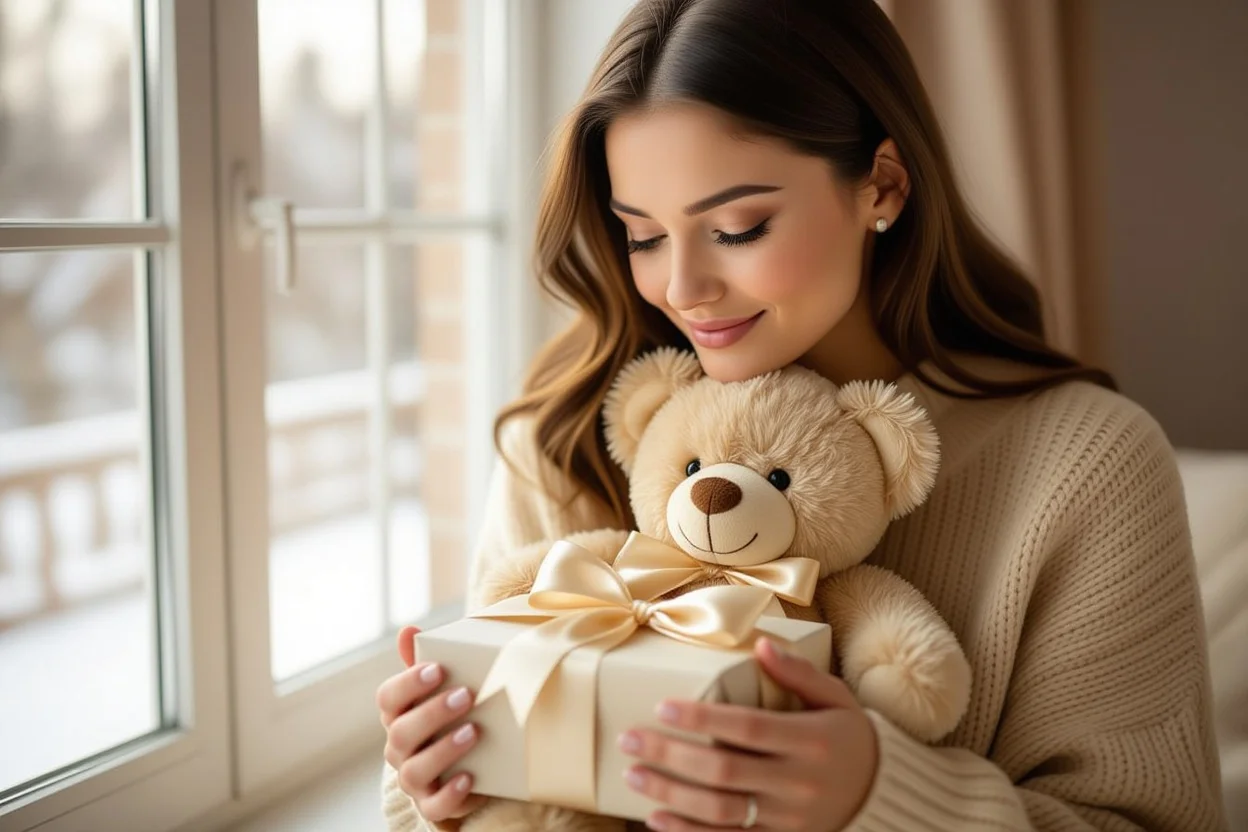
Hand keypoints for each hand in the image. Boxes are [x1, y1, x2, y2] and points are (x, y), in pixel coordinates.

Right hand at [377, 626, 486, 823]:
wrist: (466, 763)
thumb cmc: (449, 716)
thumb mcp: (440, 689)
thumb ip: (423, 662)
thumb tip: (409, 630)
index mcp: (398, 714)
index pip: (388, 698)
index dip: (408, 683)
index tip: (437, 669)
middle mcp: (399, 746)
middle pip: (401, 732)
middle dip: (432, 712)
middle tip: (466, 696)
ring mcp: (413, 777)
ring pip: (414, 770)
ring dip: (443, 750)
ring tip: (473, 732)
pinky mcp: (432, 803)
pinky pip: (434, 805)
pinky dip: (450, 794)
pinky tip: (469, 777)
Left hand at [619, 637, 877, 831]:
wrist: (880, 793)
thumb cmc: (848, 736)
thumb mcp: (835, 698)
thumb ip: (799, 673)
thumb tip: (761, 644)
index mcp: (811, 740)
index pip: (748, 727)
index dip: (703, 718)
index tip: (662, 706)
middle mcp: (799, 783)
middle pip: (724, 770)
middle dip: (670, 754)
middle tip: (630, 739)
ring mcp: (789, 820)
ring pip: (720, 812)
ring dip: (671, 794)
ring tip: (634, 773)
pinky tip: (656, 819)